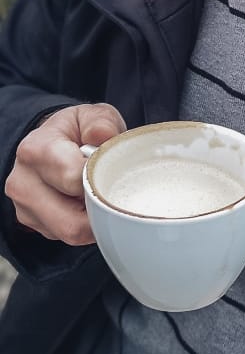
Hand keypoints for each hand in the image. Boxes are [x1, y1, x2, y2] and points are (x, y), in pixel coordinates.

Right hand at [5, 103, 125, 244]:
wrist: (52, 141)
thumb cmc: (76, 130)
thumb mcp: (92, 116)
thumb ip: (101, 122)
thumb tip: (103, 136)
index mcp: (36, 150)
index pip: (73, 179)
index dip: (100, 179)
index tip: (112, 171)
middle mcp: (23, 182)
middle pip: (71, 219)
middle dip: (99, 208)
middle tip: (112, 189)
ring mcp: (24, 207)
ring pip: (70, 233)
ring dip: (92, 220)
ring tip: (99, 194)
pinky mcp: (31, 224)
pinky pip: (65, 237)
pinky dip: (83, 225)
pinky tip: (86, 204)